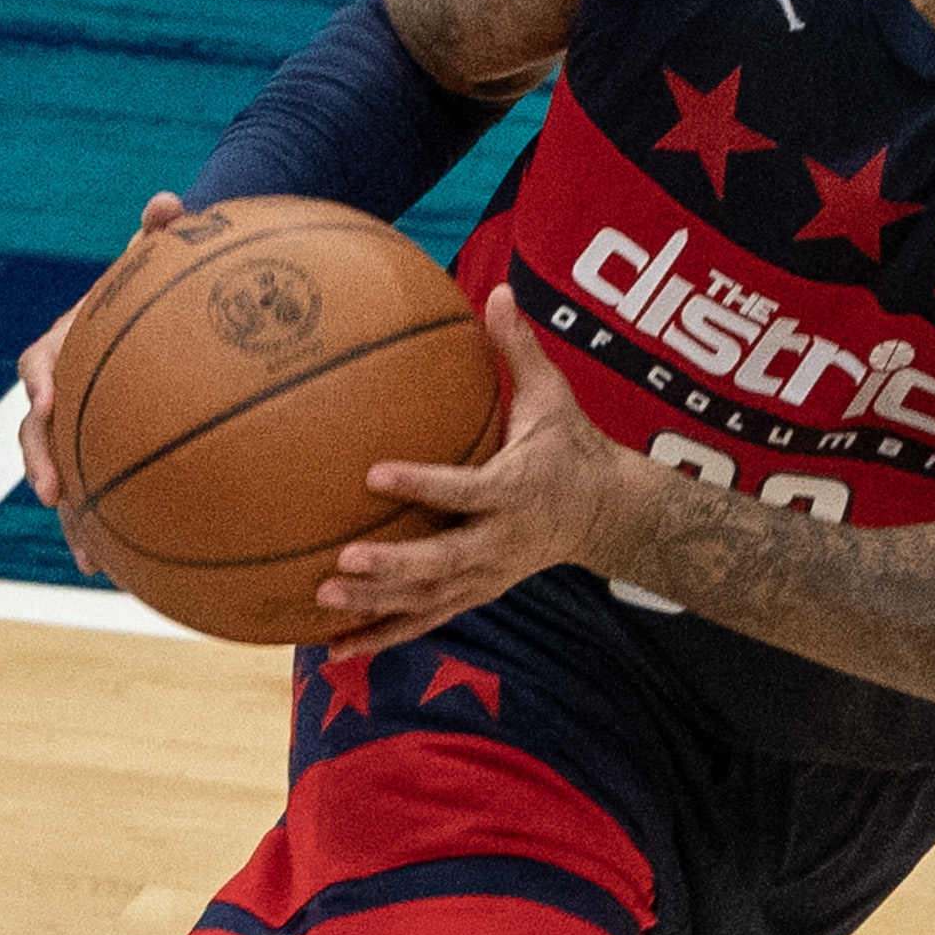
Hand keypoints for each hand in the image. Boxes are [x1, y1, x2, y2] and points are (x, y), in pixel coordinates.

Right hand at [22, 191, 180, 568]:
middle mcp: (62, 391)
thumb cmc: (154, 286)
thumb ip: (160, 231)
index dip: (40, 389)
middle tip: (53, 495)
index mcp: (63, 346)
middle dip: (41, 464)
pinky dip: (111, 530)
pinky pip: (103, 494)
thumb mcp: (157, 257)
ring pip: (66, 474)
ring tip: (86, 554)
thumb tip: (167, 200)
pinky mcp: (105, 452)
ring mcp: (79, 427)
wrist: (156, 315)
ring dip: (73, 516)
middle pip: (37, 433)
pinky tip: (128, 569)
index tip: (47, 407)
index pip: (38, 367)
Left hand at [319, 286, 636, 658]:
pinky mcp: (476, 594)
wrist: (609, 515)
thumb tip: (498, 287)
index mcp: (516, 490)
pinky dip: (381, 635)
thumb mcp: (553, 397)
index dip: (423, 484)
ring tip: (324, 599)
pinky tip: (334, 646)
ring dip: (378, 604)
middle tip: (343, 561)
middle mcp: (501, 542)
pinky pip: (425, 620)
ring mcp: (487, 576)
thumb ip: (519, 349)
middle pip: (443, 562)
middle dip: (393, 566)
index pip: (466, 490)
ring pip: (429, 599)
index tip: (375, 474)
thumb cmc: (571, 447)